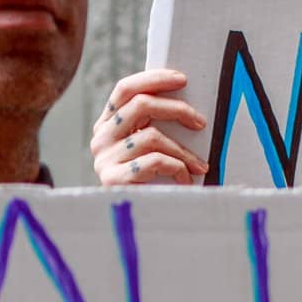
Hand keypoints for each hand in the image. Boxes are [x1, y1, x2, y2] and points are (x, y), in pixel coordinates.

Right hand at [90, 68, 209, 185]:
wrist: (134, 222)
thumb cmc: (148, 180)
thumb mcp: (145, 148)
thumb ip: (151, 125)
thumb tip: (184, 98)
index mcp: (107, 124)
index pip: (125, 89)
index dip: (154, 79)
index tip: (182, 80)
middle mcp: (100, 138)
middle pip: (141, 105)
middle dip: (177, 110)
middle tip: (200, 123)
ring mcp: (104, 160)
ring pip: (152, 136)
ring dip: (183, 151)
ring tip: (199, 165)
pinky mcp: (114, 180)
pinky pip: (153, 161)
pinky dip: (177, 168)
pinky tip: (186, 179)